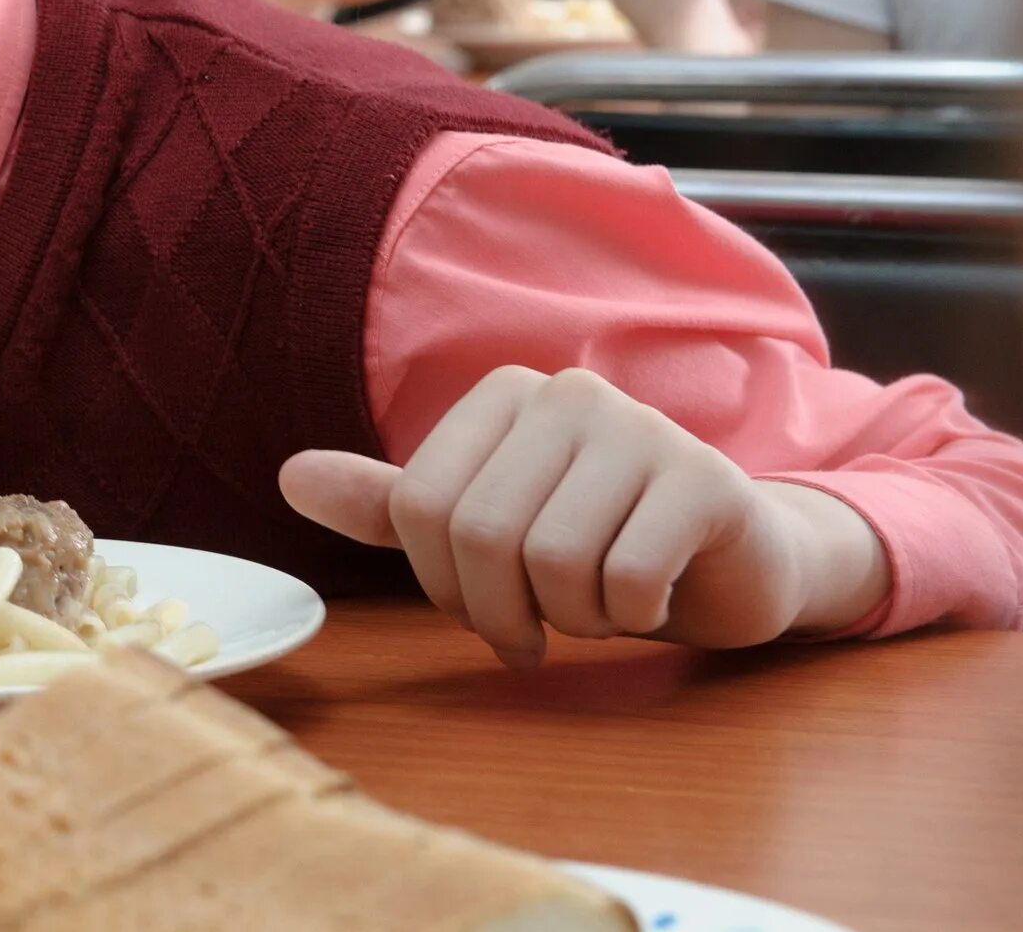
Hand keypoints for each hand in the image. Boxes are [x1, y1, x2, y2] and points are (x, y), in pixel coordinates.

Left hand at [281, 366, 889, 664]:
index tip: (481, 608)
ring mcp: (643, 429)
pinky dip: (631, 614)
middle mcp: (569, 393)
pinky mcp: (705, 481)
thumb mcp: (485, 526)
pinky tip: (650, 598)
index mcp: (503, 394)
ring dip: (573, 617)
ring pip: (555, 559)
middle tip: (540, 630)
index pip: (420, 506)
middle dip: (502, 612)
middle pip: (482, 533)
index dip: (442, 584)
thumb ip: (391, 506)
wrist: (732, 561)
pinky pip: (628, 577)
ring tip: (600, 606)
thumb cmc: (596, 543)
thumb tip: (290, 477)